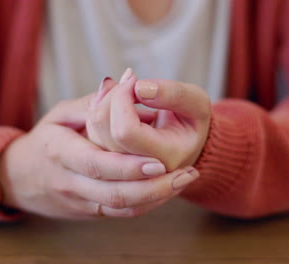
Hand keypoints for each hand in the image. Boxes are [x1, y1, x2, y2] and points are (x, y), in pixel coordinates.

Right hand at [0, 94, 199, 218]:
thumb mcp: (61, 114)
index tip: (160, 162)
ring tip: (184, 181)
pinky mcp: (88, 212)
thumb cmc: (45, 140)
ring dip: (156, 198)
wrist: (19, 179)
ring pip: (121, 209)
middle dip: (154, 187)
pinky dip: (145, 204)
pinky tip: (167, 191)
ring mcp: (79, 201)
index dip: (129, 166)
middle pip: (115, 194)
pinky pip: (120, 213)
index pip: (97, 163)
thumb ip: (94, 103)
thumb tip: (127, 83)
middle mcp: (69, 181)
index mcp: (60, 152)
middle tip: (186, 174)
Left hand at [87, 68, 210, 170]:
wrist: (188, 144)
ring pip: (94, 131)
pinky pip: (91, 133)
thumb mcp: (197, 103)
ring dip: (104, 102)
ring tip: (127, 91)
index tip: (135, 81)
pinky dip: (99, 111)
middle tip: (132, 81)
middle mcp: (140, 170)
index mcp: (166, 158)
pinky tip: (117, 102)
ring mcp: (121, 169)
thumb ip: (175, 94)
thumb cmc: (192, 122)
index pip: (125, 132)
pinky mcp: (108, 162)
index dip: (122, 99)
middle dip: (112, 97)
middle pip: (104, 130)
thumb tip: (139, 88)